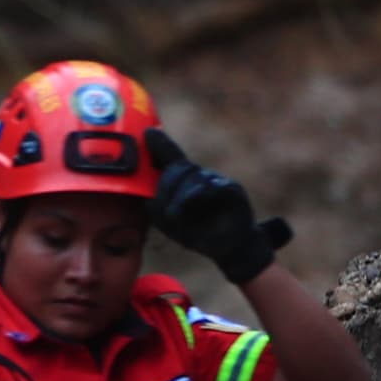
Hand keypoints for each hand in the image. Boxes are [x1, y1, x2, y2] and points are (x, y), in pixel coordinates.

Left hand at [143, 131, 289, 285]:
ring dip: (178, 199)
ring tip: (178, 218)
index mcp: (185, 181)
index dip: (160, 144)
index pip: (170, 156)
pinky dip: (195, 197)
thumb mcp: (171, 222)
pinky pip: (208, 187)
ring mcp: (217, 179)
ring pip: (190, 178)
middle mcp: (200, 175)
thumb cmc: (198, 232)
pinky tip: (191, 204)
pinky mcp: (231, 188)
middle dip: (165, 189)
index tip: (149, 133)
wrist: (231, 247)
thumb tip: (150, 200)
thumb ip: (158, 208)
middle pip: (176, 169)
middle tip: (167, 212)